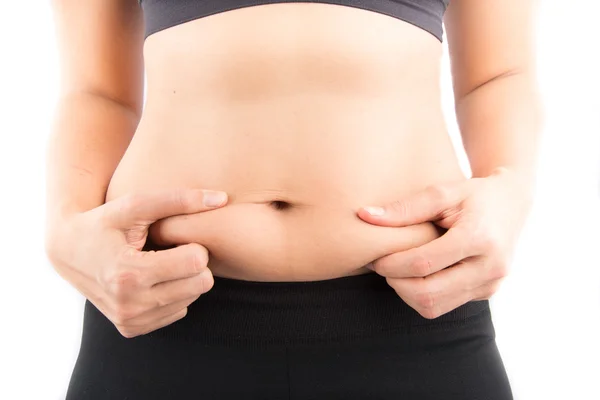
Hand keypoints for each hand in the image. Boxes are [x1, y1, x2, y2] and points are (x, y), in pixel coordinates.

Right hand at [45, 188, 227, 337]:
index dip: (194, 245)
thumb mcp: (136, 205)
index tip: (177, 238)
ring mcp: (130, 320)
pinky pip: (179, 312)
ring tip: (159, 262)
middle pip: (201, 284)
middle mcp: (129, 304)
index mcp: (129, 274)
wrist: (69, 252)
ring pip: (192, 299)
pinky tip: (152, 279)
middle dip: (193, 264)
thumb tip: (222, 198)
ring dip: (183, 279)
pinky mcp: (132, 329)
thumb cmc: (105, 222)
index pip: (197, 263)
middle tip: (173, 250)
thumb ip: (179, 199)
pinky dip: (172, 294)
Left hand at [357, 167, 532, 318]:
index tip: (375, 257)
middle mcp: (490, 267)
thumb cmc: (473, 194)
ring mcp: (491, 284)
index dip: (392, 264)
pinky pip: (444, 306)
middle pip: (428, 292)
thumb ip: (403, 208)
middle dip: (396, 282)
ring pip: (433, 306)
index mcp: (479, 238)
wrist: (512, 203)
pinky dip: (422, 295)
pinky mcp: (487, 293)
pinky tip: (417, 275)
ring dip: (406, 292)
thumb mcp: (441, 193)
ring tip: (398, 270)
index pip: (423, 264)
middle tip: (382, 266)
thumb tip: (364, 215)